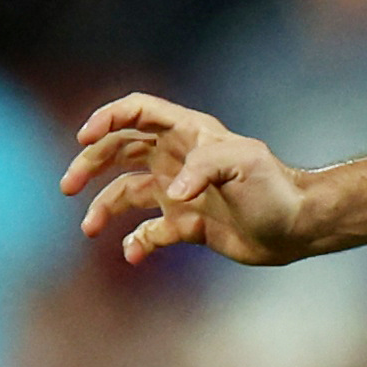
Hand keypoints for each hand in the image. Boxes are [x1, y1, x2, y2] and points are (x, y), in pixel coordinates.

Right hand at [66, 94, 317, 267]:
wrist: (298, 228)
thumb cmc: (275, 189)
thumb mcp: (244, 164)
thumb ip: (203, 168)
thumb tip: (172, 194)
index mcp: (189, 134)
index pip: (137, 112)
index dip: (107, 118)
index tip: (85, 138)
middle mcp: (178, 160)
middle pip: (119, 151)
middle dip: (90, 166)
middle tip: (67, 186)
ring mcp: (179, 193)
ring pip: (125, 193)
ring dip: (103, 209)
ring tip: (89, 227)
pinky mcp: (186, 224)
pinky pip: (149, 233)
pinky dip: (137, 243)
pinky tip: (134, 254)